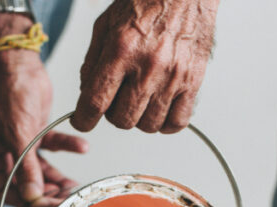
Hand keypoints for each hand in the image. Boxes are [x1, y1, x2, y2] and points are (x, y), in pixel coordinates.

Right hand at [0, 17, 86, 206]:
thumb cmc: (8, 92)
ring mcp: (18, 144)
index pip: (2, 191)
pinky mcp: (34, 133)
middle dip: (45, 194)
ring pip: (39, 171)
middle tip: (66, 201)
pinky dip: (66, 148)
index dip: (23, 203)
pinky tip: (82, 148)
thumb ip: (27, 167)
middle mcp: (1, 153)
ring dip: (58, 179)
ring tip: (76, 186)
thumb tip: (34, 198)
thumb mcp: (18, 133)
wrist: (17, 60)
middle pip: (23, 185)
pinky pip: (51, 148)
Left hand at [71, 0, 218, 133]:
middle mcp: (148, 66)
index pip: (96, 102)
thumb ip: (92, 61)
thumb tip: (86, 94)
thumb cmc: (146, 3)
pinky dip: (165, 123)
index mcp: (122, 50)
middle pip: (122, 120)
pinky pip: (177, 122)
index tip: (82, 121)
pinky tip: (159, 108)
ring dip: (139, 118)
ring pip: (148, 125)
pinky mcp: (193, 80)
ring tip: (140, 99)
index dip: (84, 119)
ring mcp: (173, 76)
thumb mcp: (106, 24)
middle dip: (113, 114)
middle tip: (117, 99)